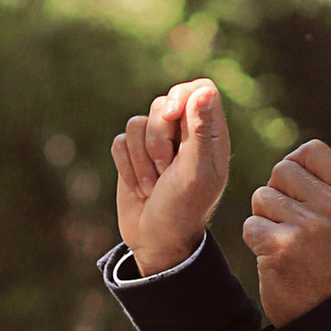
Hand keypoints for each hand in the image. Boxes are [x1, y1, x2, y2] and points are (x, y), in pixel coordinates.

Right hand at [113, 79, 230, 275]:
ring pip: (137, 123)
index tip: (172, 116)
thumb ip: (200, 131)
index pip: (200, 89)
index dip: (182, 96)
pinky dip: (127, 167)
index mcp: (210, 135)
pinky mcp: (132, 155)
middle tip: (166, 168)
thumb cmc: (183, 210)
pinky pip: (120, 142)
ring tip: (155, 184)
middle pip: (163, 102)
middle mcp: (185, 134)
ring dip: (142, 159)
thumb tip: (203, 90)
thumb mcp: (196, 173)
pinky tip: (141, 188)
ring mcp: (156, 143)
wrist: (156, 241)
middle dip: (158, 137)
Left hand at [243, 137, 330, 327]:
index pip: (312, 150)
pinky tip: (274, 255)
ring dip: (264, 218)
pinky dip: (255, 239)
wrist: (319, 310)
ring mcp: (308, 228)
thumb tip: (287, 162)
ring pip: (262, 196)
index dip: (296, 166)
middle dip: (276, 193)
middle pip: (281, 170)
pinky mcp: (281, 246)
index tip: (300, 194)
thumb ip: (317, 185)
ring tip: (285, 240)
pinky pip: (250, 224)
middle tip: (291, 223)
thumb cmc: (321, 257)